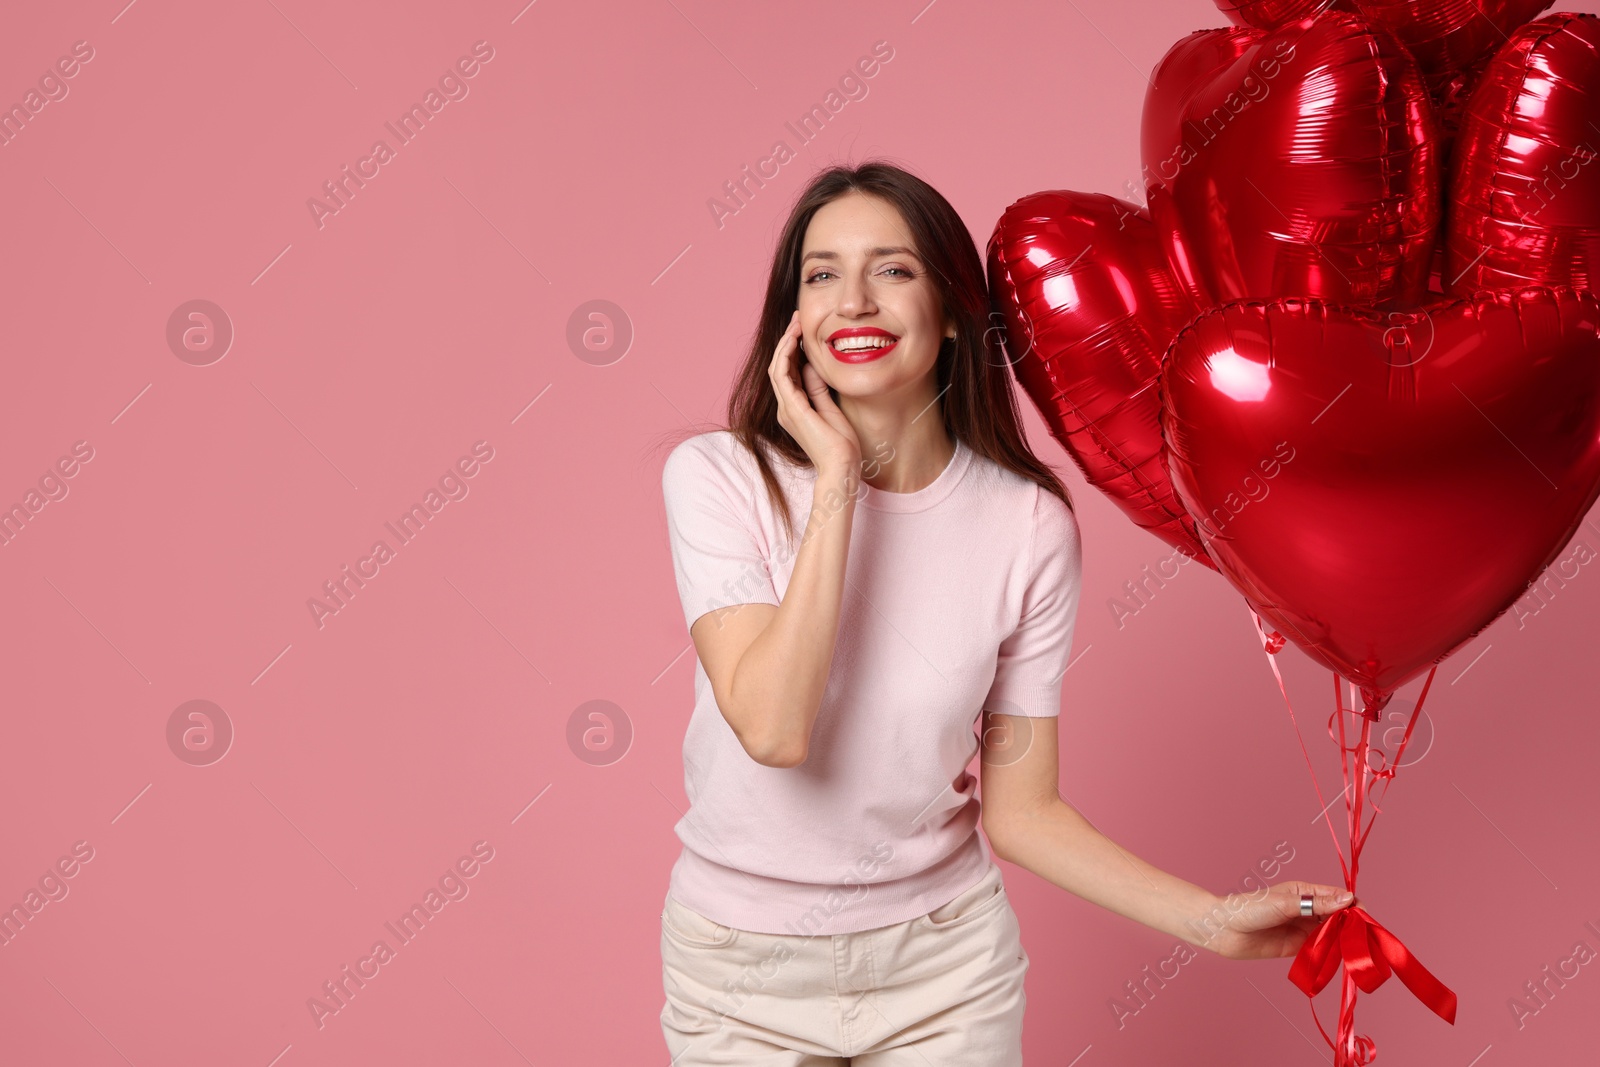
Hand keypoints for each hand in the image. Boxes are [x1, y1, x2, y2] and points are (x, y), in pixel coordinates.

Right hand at [770, 310, 861, 478]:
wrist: (841, 467)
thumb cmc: (841, 446)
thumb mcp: (831, 408)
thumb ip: (818, 389)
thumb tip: (812, 367)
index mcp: (795, 408)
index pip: (789, 372)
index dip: (793, 349)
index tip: (804, 330)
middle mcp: (786, 408)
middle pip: (779, 366)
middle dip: (788, 340)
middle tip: (798, 319)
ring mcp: (787, 409)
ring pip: (777, 368)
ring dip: (785, 343)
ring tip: (795, 324)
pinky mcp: (792, 409)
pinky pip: (782, 376)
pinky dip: (785, 356)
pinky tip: (794, 340)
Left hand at [1202, 881, 1356, 960]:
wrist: (1223, 930)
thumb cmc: (1250, 909)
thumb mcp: (1285, 904)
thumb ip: (1316, 904)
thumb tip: (1348, 900)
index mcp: (1305, 892)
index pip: (1338, 897)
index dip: (1353, 905)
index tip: (1363, 917)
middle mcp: (1308, 910)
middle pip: (1339, 917)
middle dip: (1351, 925)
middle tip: (1360, 937)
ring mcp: (1304, 929)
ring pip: (1333, 934)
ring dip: (1343, 940)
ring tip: (1351, 948)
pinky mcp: (1299, 948)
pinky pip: (1321, 950)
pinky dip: (1331, 954)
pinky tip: (1338, 958)